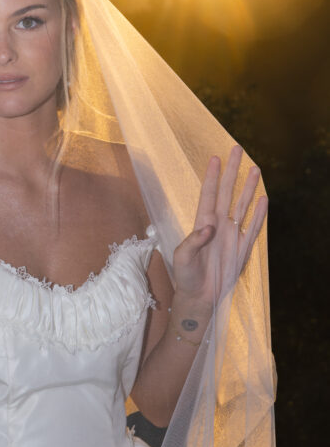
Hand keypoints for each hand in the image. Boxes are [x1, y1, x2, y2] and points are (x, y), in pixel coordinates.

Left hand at [172, 145, 267, 307]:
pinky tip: (263, 199)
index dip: (212, 176)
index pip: (208, 194)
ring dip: (249, 187)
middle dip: (232, 171)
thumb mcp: (183, 257)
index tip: (215, 157)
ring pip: (242, 205)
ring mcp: (231, 234)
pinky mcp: (242, 247)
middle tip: (237, 150)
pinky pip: (253, 227)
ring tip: (255, 168)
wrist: (200, 296)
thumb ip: (194, 241)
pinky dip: (259, 214)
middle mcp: (218, 224)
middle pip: (227, 192)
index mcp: (201, 223)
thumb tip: (210, 227)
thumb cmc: (186, 275)